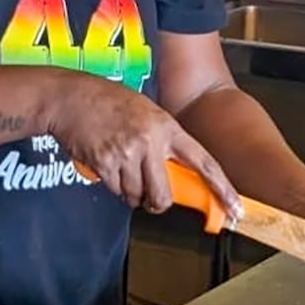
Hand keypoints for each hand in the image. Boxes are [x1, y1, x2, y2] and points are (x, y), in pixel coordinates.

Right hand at [47, 75, 240, 216]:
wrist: (71, 97)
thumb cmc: (109, 102)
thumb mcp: (147, 113)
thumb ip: (162, 142)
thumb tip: (173, 176)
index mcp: (167, 127)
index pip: (203, 162)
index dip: (221, 187)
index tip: (233, 207)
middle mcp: (150, 142)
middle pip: (162, 194)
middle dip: (156, 203)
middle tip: (150, 200)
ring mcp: (126, 153)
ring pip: (135, 196)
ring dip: (130, 193)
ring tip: (121, 169)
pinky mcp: (104, 163)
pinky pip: (114, 190)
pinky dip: (111, 185)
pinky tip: (105, 164)